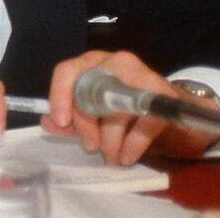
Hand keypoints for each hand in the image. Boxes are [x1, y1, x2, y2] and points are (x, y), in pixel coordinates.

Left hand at [43, 50, 217, 163]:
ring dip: (111, 142)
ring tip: (111, 158)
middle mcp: (114, 61)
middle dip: (87, 126)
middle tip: (91, 147)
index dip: (59, 95)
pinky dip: (132, 145)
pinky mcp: (163, 93)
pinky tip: (127, 156)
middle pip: (90, 92)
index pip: (67, 71)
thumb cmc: (125, 108)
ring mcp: (141, 74)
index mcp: (91, 63)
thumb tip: (47, 122)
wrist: (172, 107)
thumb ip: (69, 120)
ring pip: (116, 110)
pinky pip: (143, 123)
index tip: (61, 121)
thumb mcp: (93, 115)